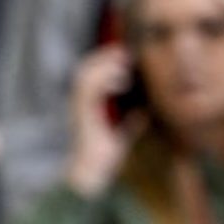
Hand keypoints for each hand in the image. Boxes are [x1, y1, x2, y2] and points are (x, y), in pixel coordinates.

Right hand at [63, 45, 136, 194]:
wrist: (92, 172)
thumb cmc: (104, 155)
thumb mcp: (123, 133)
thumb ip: (131, 121)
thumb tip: (144, 112)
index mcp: (88, 103)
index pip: (93, 73)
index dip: (106, 60)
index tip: (126, 54)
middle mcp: (80, 101)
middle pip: (87, 68)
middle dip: (105, 56)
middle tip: (125, 51)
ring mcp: (78, 106)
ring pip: (86, 74)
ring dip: (105, 64)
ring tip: (124, 62)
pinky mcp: (81, 113)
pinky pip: (88, 89)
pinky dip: (104, 80)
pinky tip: (122, 81)